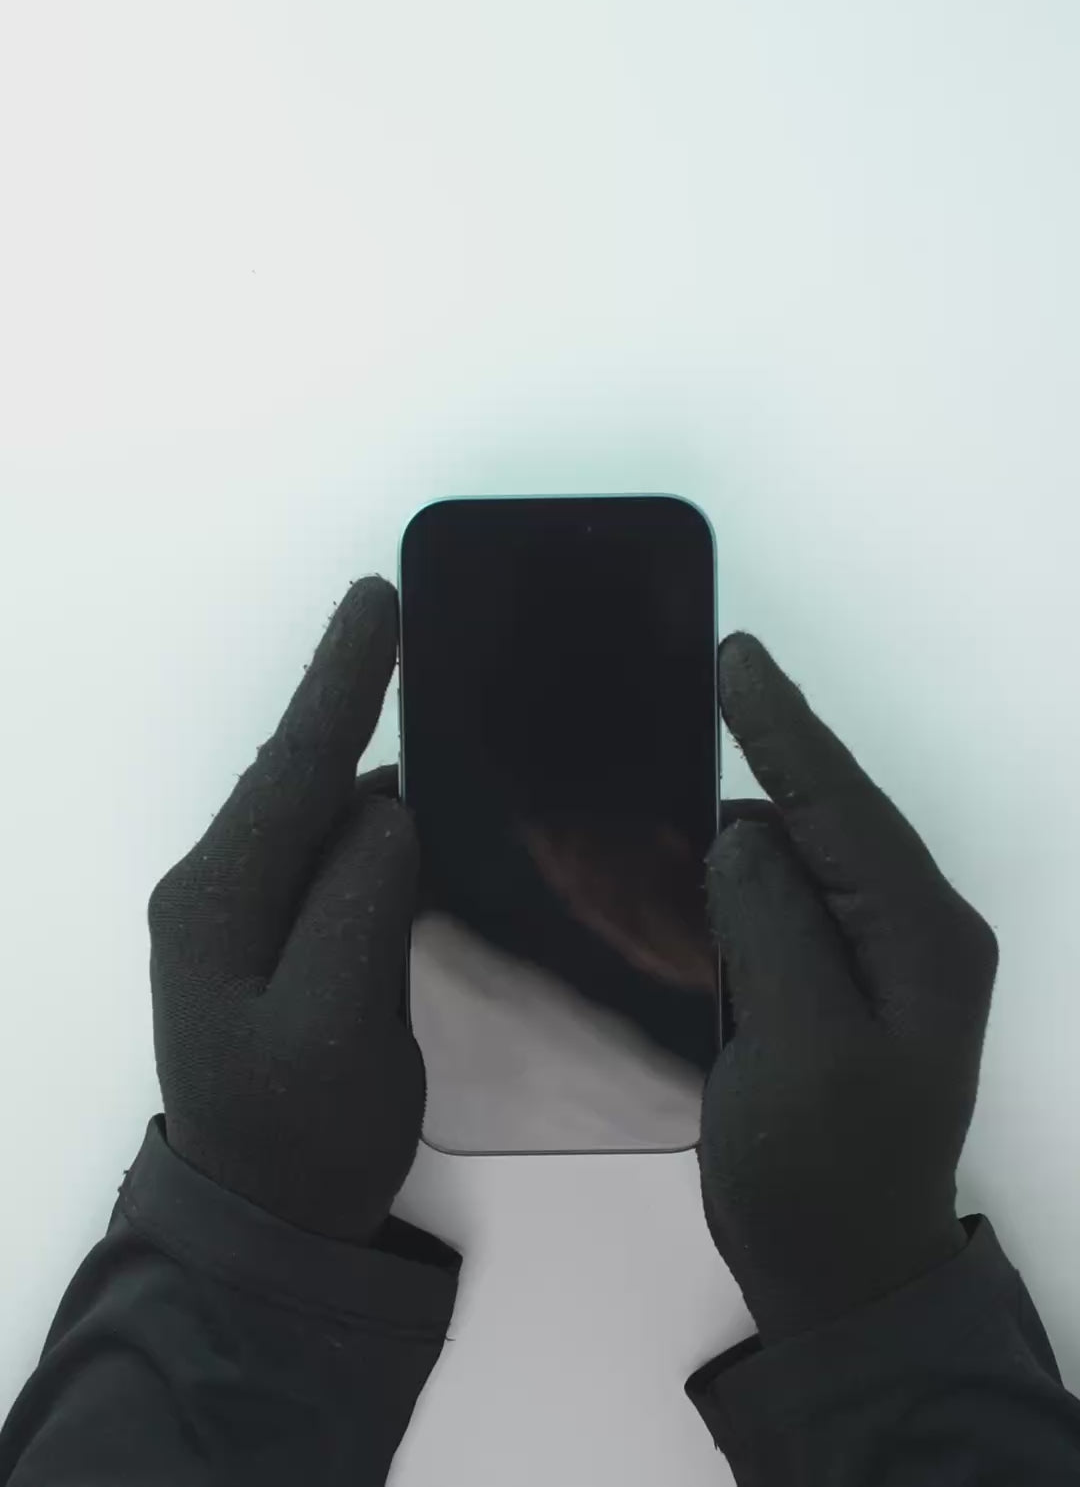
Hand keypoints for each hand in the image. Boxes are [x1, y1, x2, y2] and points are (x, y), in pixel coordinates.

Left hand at [147, 577, 424, 1242]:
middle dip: (348, 700)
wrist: (269, 1221)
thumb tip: (382, 807)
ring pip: (315, 810)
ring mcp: (242, 912)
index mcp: (218, 903)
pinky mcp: (277, 935)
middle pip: (298, 775)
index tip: (377, 599)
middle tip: (399, 620)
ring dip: (362, 758)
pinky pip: (328, 853)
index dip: (338, 680)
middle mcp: (218, 890)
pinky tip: (410, 806)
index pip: (290, 769)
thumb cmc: (300, 1136)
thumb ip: (357, 906)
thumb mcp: (334, 1028)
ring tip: (421, 699)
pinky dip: (368, 822)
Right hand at [700, 633, 997, 1342]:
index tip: (736, 655)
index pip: (844, 804)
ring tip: (667, 794)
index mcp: (923, 938)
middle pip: (828, 817)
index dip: (784, 726)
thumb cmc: (823, 1172)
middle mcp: (913, 932)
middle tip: (691, 694)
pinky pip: (786, 903)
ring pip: (802, 856)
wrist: (837, 1272)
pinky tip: (692, 871)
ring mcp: (879, 958)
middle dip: (761, 761)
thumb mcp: (801, 1047)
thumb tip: (743, 833)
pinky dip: (737, 882)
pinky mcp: (837, 983)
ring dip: (740, 830)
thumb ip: (775, 923)